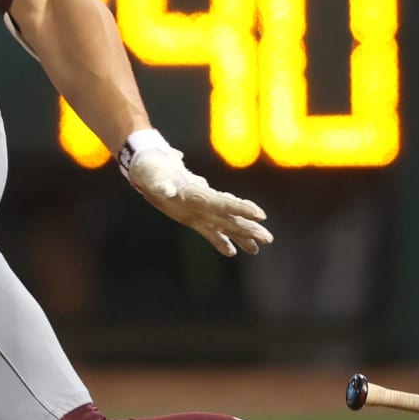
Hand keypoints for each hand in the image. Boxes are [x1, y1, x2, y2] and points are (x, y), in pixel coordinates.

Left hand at [121, 130, 272, 256]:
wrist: (150, 167)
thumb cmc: (153, 171)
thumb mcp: (155, 178)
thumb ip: (162, 185)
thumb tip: (167, 189)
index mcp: (198, 193)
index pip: (224, 202)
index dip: (241, 209)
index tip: (260, 215)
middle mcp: (203, 202)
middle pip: (230, 216)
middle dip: (249, 227)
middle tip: (269, 239)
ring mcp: (199, 211)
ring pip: (225, 225)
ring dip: (240, 236)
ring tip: (257, 249)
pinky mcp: (192, 218)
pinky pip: (209, 232)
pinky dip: (220, 242)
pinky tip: (232, 252)